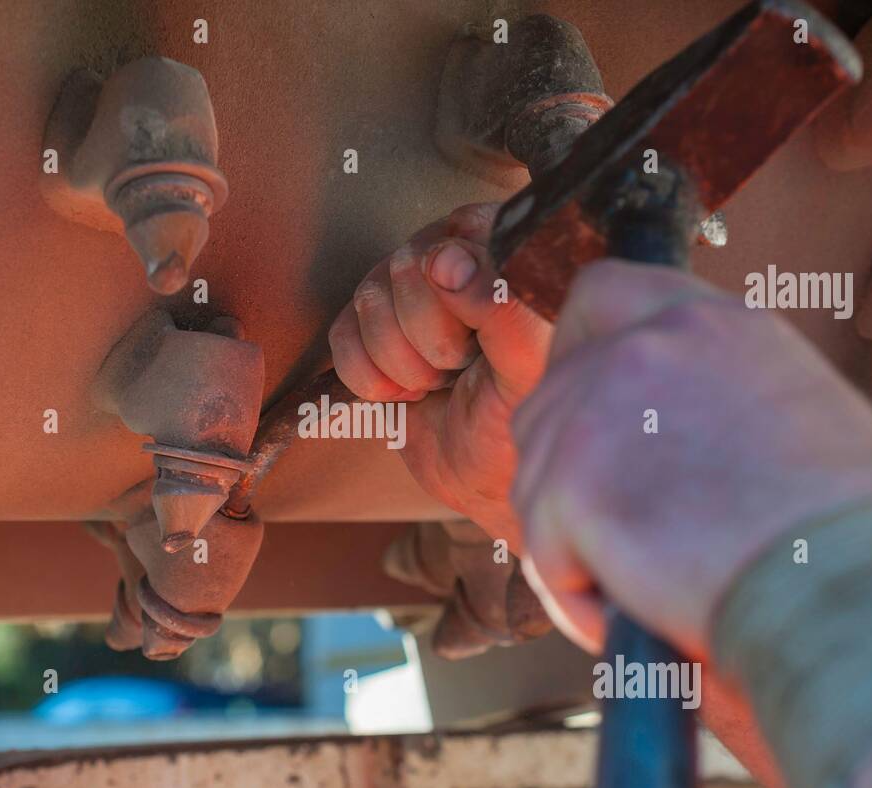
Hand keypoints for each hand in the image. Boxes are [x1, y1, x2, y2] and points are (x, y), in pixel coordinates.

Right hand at [329, 203, 550, 549]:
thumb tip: (445, 261)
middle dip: (431, 339)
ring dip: (404, 365)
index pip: (461, 229)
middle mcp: (452, 258)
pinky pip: (341, 336)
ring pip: (368, 301)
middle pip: (408, 267)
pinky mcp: (366, 329)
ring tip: (438, 383)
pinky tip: (405, 393)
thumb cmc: (518, 420)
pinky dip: (371, 380)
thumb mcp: (530, 368)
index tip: (486, 338)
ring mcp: (404, 292)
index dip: (464, 292)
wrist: (482, 475)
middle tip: (462, 368)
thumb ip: (502, 306)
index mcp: (505, 253)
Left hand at [511, 260, 871, 659]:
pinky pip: (544, 553)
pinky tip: (641, 612)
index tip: (585, 411)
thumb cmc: (849, 531)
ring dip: (574, 543)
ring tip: (651, 588)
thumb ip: (712, 394)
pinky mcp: (568, 488)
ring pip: (534, 481)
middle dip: (565, 474)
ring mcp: (596, 412)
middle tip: (621, 536)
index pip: (600, 293)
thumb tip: (666, 432)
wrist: (857, 592)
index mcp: (709, 322)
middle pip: (548, 403)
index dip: (574, 352)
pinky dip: (579, 597)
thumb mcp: (792, 410)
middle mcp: (645, 347)